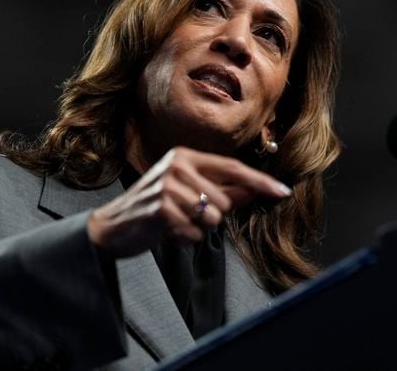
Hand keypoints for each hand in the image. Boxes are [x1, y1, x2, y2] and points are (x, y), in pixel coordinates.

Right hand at [86, 146, 291, 258]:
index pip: (232, 168)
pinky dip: (184, 239)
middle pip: (224, 202)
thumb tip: (257, 190)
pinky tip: (166, 231)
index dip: (260, 182)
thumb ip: (223, 191)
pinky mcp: (161, 209)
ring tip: (175, 223)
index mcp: (185, 157)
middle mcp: (177, 166)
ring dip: (198, 229)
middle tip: (185, 215)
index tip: (283, 192)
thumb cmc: (156, 209)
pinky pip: (195, 234)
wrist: (112, 227)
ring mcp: (167, 186)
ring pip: (212, 219)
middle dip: (212, 217)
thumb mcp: (189, 194)